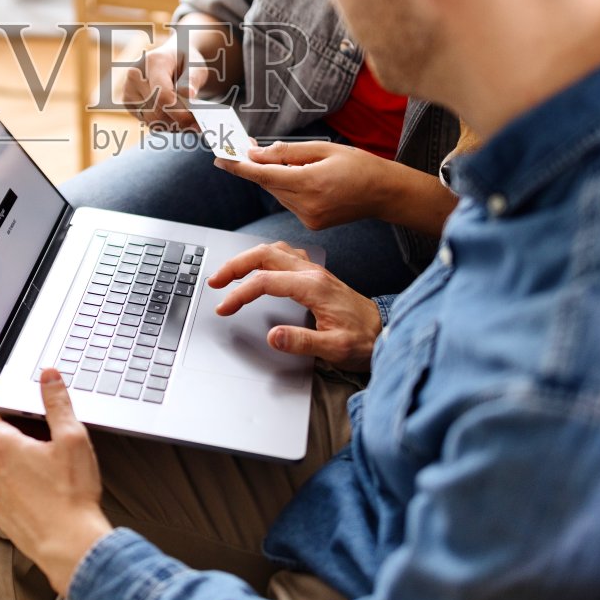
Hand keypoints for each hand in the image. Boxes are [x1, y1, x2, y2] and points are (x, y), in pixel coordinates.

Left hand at [0, 369, 113, 593]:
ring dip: (12, 459)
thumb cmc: (71, 493)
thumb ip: (57, 402)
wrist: (70, 546)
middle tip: (41, 435)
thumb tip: (48, 375)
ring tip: (44, 465)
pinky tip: (41, 489)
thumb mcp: (72, 438)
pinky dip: (15, 483)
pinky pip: (1, 488)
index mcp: (0, 445)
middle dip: (11, 431)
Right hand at [118, 43, 207, 130]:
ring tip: (187, 121)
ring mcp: (128, 88)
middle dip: (179, 121)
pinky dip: (162, 124)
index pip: (162, 95)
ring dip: (172, 124)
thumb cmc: (185, 62)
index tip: (194, 121)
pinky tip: (174, 117)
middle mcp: (135, 74)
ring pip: (152, 120)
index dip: (179, 112)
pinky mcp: (127, 101)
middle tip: (196, 125)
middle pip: (157, 110)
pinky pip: (146, 121)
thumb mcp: (196, 65)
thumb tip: (189, 94)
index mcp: (153, 61)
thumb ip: (193, 79)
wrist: (171, 59)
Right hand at [209, 241, 381, 371]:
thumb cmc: (363, 341)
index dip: (240, 293)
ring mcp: (315, 271)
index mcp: (313, 287)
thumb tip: (273, 336)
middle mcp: (312, 273)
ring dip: (248, 258)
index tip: (224, 308)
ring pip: (273, 250)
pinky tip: (259, 266)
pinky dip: (265, 256)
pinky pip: (285, 253)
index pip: (266, 282)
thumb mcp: (335, 349)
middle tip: (214, 281)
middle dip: (235, 265)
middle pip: (264, 255)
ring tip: (229, 273)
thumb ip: (302, 342)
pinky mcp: (316, 275)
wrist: (385, 332)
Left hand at [214, 141, 393, 230]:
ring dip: (274, 178)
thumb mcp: (324, 148)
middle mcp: (307, 205)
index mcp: (310, 182)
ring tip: (289, 162)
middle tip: (247, 148)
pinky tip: (303, 179)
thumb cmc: (359, 165)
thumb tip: (256, 154)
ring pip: (277, 194)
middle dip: (257, 167)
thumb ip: (287, 152)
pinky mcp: (311, 224)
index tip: (221, 159)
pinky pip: (289, 202)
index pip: (264, 175)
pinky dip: (288, 189)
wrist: (384, 193)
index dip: (240, 167)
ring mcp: (309, 218)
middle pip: (268, 184)